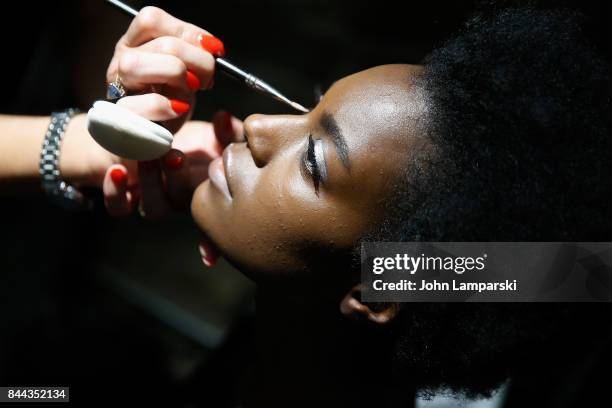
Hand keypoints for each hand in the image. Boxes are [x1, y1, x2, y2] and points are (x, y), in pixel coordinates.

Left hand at [102, 111, 242, 217]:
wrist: (154, 142)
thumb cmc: (192, 143)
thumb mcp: (214, 134)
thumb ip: (227, 131)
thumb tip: (223, 117)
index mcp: (206, 186)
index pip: (216, 191)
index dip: (218, 179)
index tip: (217, 160)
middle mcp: (181, 197)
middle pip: (182, 198)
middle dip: (178, 177)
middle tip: (174, 155)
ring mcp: (154, 200)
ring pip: (153, 207)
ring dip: (152, 184)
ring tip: (147, 159)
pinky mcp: (125, 198)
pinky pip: (119, 207)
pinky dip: (116, 193)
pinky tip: (117, 171)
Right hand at [106, 6, 225, 132]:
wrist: (144, 143)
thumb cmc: (166, 104)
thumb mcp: (181, 75)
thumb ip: (192, 56)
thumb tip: (213, 47)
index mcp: (134, 45)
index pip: (151, 19)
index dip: (188, 31)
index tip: (213, 50)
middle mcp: (120, 62)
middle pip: (161, 44)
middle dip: (197, 60)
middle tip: (208, 79)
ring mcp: (116, 90)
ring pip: (136, 65)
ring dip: (176, 76)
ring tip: (190, 91)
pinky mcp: (120, 119)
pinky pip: (141, 103)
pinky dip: (166, 105)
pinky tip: (179, 108)